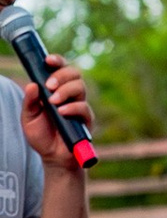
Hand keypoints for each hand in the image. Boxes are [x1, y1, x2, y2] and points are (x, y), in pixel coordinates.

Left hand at [20, 54, 93, 170]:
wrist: (53, 157)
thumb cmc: (41, 136)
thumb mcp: (28, 117)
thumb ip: (30, 102)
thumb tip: (32, 84)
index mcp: (56, 90)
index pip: (60, 69)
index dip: (57, 61)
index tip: (48, 60)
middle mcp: (70, 95)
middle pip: (74, 73)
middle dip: (61, 75)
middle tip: (49, 85)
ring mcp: (79, 106)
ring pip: (80, 87)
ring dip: (66, 90)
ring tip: (53, 102)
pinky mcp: (86, 120)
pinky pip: (84, 107)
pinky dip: (72, 107)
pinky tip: (62, 112)